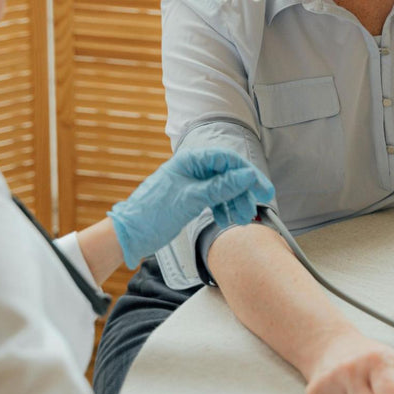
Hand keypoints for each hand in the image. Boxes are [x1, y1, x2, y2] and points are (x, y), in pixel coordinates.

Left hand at [108, 149, 274, 267]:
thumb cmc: (154, 213)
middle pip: (227, 174)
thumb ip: (221, 186)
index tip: (263, 189)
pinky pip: (214, 199)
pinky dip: (223, 208)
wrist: (130, 234)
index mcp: (190, 160)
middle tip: (255, 208)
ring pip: (222, 188)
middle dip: (242, 192)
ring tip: (241, 219)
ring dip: (234, 203)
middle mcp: (192, 168)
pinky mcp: (190, 198)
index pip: (227, 159)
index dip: (247, 173)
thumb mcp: (192, 199)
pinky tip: (227, 219)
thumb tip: (247, 175)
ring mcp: (192, 183)